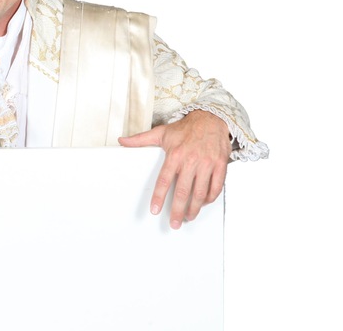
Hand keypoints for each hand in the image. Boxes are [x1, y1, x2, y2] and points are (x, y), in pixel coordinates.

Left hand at [118, 110, 230, 228]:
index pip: (164, 180)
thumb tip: (121, 141)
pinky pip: (216, 187)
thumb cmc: (186, 128)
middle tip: (173, 223)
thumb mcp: (161, 132)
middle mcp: (191, 161)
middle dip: (177, 210)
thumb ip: (140, 139)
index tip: (154, 210)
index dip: (158, 197)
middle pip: (182, 191)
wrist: (211, 118)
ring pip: (200, 193)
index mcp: (175, 155)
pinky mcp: (220, 165)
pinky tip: (203, 203)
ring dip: (194, 208)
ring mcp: (207, 164)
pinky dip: (209, 198)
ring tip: (188, 217)